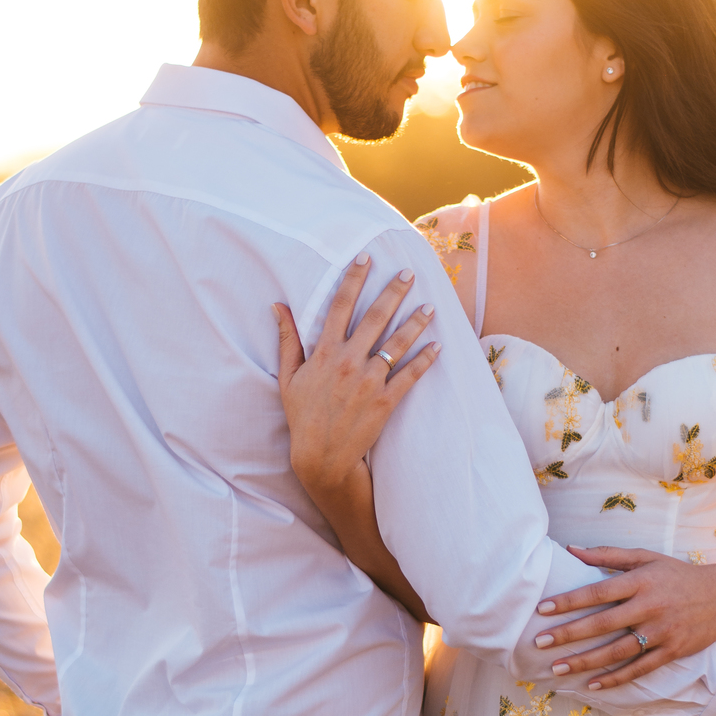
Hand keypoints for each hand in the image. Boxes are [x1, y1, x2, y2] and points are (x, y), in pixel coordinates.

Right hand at [275, 257, 439, 499]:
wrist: (321, 457)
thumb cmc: (303, 416)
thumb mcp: (288, 377)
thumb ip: (287, 339)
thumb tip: (278, 306)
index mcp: (324, 352)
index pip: (340, 306)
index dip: (354, 279)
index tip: (366, 258)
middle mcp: (348, 362)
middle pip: (375, 318)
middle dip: (393, 292)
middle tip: (409, 273)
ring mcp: (369, 382)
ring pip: (397, 344)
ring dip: (416, 322)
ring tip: (430, 306)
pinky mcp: (385, 402)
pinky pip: (410, 376)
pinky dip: (425, 360)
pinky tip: (437, 347)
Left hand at [531, 545, 715, 686]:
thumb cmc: (678, 574)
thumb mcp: (647, 557)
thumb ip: (608, 555)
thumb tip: (571, 549)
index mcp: (641, 581)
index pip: (597, 591)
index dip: (569, 601)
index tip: (543, 609)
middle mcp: (650, 607)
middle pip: (602, 624)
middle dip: (568, 634)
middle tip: (539, 642)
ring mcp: (662, 632)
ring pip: (617, 651)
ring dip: (585, 662)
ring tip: (557, 669)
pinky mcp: (673, 651)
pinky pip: (639, 669)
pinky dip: (615, 678)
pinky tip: (592, 684)